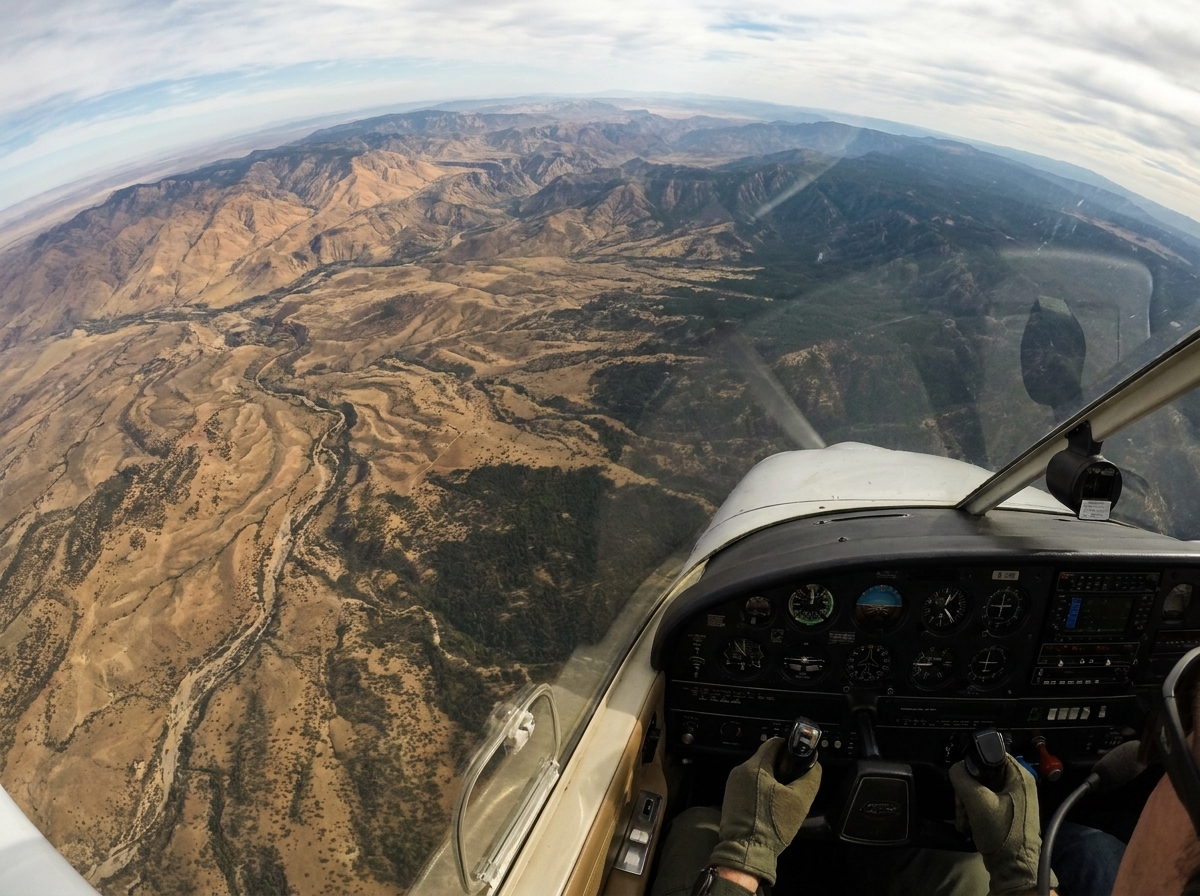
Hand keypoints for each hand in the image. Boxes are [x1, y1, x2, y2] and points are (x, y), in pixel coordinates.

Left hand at [708, 737, 821, 886]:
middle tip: (793, 785)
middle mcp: (740, 770)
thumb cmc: (773, 824)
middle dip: (781, 769)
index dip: (790, 748)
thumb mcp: (800, 801)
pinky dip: (760, 791)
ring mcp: (732, 784)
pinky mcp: (730, 797)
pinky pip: (749, 785)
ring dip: (771, 781)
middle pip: (766, 759)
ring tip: (783, 799)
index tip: (799, 761)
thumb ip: (810, 778)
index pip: (774, 743)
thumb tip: (815, 766)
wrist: (747, 851)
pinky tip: (769, 807)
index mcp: (755, 766)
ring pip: (758, 773)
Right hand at [949, 754, 1054, 895]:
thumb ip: (962, 777)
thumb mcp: (977, 801)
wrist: (1013, 868)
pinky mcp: (1007, 812)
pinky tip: (969, 823)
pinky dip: (973, 810)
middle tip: (962, 805)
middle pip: (983, 773)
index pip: (991, 753)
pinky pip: (984, 801)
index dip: (974, 764)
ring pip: (980, 788)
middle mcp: (1019, 784)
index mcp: (1020, 775)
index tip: (965, 780)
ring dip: (967, 802)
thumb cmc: (1002, 832)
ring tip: (964, 818)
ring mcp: (1014, 799)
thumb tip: (956, 769)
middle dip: (967, 789)